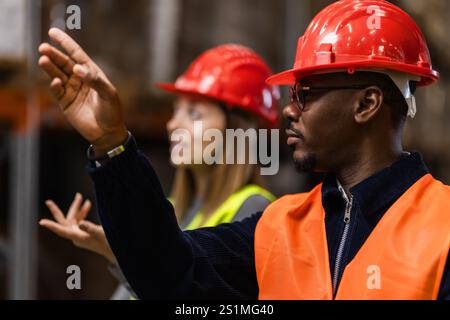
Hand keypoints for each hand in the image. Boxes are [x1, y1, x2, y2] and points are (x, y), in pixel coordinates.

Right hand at [38, 28, 127, 155]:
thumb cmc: (112, 112)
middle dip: (54, 55)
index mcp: (92, 73)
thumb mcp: (108, 94)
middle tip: (43, 48)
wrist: (108, 132)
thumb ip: (95, 81)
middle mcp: (80, 79)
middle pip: (64, 63)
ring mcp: (71, 90)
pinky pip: (57, 91)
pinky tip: (55, 81)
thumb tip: (78, 69)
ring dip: (50, 67)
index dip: (66, 43)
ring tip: (43, 60)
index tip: (53, 32)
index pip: (77, 55)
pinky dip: (54, 85)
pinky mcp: (65, 102)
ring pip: (57, 75)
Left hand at [40, 193, 116, 264]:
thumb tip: (80, 223)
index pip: (62, 231)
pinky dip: (83, 212)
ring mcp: (79, 233)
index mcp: (78, 237)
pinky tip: (88, 204)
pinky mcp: (84, 231)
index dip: (52, 226)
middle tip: (48, 201)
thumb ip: (91, 228)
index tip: (41, 222)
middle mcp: (76, 235)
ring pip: (73, 218)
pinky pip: (79, 219)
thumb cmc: (108, 243)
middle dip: (57, 211)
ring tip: (81, 196)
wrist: (113, 250)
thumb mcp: (100, 234)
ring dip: (76, 208)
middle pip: (64, 221)